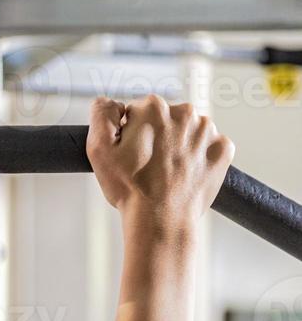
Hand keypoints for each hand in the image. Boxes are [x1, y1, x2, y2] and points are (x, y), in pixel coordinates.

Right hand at [86, 95, 233, 235]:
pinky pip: (208, 146)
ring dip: (177, 145)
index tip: (130, 154)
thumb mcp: (98, 148)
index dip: (129, 133)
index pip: (137, 111)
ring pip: (187, 131)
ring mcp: (208, 130)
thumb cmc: (129, 187)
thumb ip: (101, 114)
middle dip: (156, 136)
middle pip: (164, 119)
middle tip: (146, 165)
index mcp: (153, 107)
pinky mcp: (223, 148)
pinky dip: (198, 157)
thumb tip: (108, 101)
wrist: (162, 219)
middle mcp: (185, 111)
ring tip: (166, 171)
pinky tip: (185, 173)